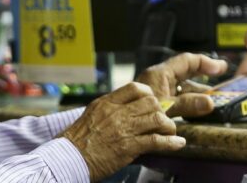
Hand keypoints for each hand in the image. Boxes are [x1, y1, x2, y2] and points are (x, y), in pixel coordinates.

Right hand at [60, 82, 184, 180]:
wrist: (69, 157)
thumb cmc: (77, 140)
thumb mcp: (91, 115)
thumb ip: (108, 109)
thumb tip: (125, 108)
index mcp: (106, 103)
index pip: (135, 88)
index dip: (149, 94)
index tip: (153, 102)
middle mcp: (116, 113)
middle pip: (150, 102)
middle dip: (161, 111)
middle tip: (162, 120)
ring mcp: (123, 129)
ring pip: (157, 119)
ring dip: (169, 126)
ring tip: (170, 132)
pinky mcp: (129, 147)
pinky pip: (157, 141)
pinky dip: (171, 143)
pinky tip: (178, 144)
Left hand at [135, 53, 227, 117]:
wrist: (114, 128)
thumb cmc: (135, 113)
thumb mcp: (166, 108)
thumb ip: (188, 104)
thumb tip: (210, 102)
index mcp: (160, 74)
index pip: (187, 61)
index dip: (205, 63)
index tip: (221, 68)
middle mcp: (158, 81)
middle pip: (186, 77)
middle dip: (204, 84)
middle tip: (221, 91)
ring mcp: (156, 92)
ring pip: (182, 91)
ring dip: (197, 97)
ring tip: (212, 106)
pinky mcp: (154, 105)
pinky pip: (175, 102)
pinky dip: (187, 106)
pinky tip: (195, 115)